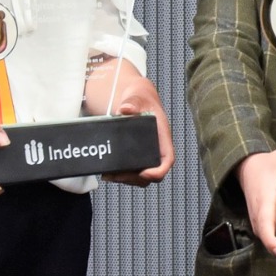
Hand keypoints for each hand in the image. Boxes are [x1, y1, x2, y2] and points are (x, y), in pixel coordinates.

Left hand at [98, 66, 175, 186]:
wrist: (134, 98)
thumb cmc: (140, 97)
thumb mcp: (137, 96)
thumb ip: (133, 102)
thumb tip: (126, 109)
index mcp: (162, 136)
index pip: (167, 159)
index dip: (158, 170)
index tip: (144, 173)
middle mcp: (156, 148)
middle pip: (152, 172)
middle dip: (135, 178)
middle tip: (116, 175)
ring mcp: (146, 153)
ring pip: (142, 176)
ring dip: (126, 179)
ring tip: (109, 175)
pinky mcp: (135, 155)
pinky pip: (133, 171)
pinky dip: (122, 175)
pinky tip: (108, 171)